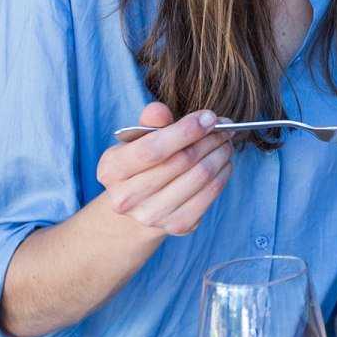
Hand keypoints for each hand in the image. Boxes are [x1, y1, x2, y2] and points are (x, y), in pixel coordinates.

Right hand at [96, 102, 233, 235]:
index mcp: (111, 170)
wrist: (140, 206)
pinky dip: (222, 175)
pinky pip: (210, 195)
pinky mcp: (177, 226)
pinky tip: (223, 163)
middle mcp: (126, 198)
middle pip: (181, 161)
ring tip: (225, 142)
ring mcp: (152, 215)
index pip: (153, 149)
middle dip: (209, 139)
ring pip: (199, 177)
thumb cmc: (142, 163)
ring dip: (219, 155)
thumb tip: (159, 110)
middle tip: (224, 127)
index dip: (185, 130)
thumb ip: (149, 123)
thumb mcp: (138, 140)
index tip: (209, 117)